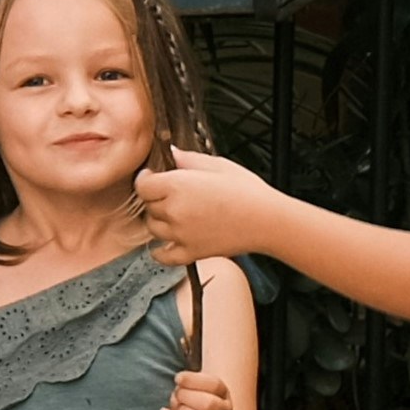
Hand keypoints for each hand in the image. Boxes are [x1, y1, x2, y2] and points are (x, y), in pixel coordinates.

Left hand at [137, 146, 276, 262]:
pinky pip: (163, 256)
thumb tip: (171, 153)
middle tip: (172, 195)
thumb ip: (189, 159)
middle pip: (148, 206)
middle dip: (156, 199)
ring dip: (160, 221)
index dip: (145, 180)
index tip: (152, 177)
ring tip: (176, 214)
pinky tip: (166, 242)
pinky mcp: (190, 253)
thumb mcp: (218, 165)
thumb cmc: (247, 191)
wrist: (267, 220)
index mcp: (178, 185)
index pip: (142, 185)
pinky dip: (160, 251)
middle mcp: (174, 211)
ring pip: (153, 228)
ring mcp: (181, 234)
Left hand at [161, 369, 235, 409]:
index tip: (178, 379)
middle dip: (187, 397)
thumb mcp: (196, 390)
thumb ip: (189, 383)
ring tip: (176, 406)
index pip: (215, 385)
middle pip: (210, 405)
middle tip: (177, 395)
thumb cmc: (195, 407)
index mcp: (223, 395)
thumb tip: (180, 381)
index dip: (193, 380)